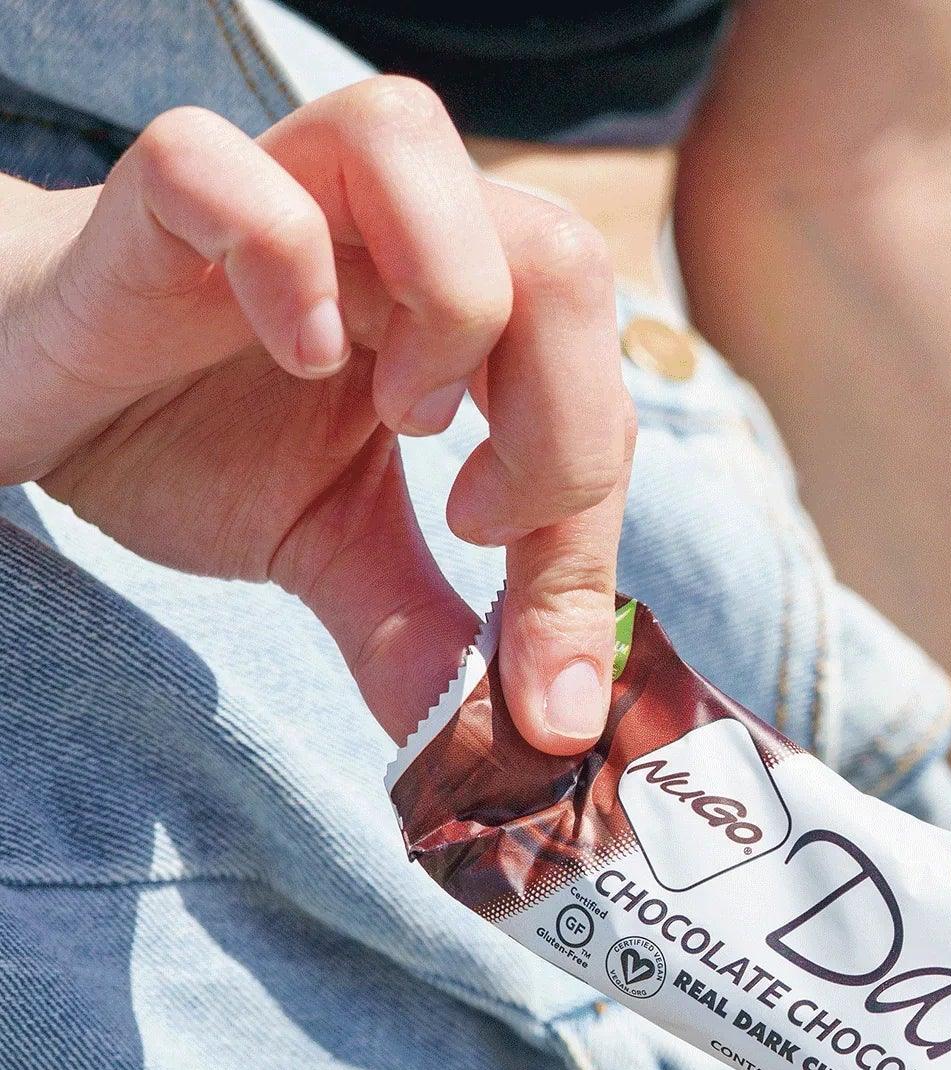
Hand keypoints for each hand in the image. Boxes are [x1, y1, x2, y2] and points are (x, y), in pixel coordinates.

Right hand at [0, 80, 635, 751]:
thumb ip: (432, 638)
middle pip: (561, 256)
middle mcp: (395, 228)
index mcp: (465, 309)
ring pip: (422, 150)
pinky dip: (283, 262)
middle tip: (481, 522)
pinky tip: (290, 356)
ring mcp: (284, 189)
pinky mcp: (161, 193)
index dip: (593, 548)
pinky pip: (239, 172)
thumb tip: (529, 742)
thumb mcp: (338, 556)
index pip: (598, 397)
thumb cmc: (194, 442)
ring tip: (398, 416)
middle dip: (561, 424)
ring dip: (448, 308)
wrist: (34, 398)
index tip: (547, 676)